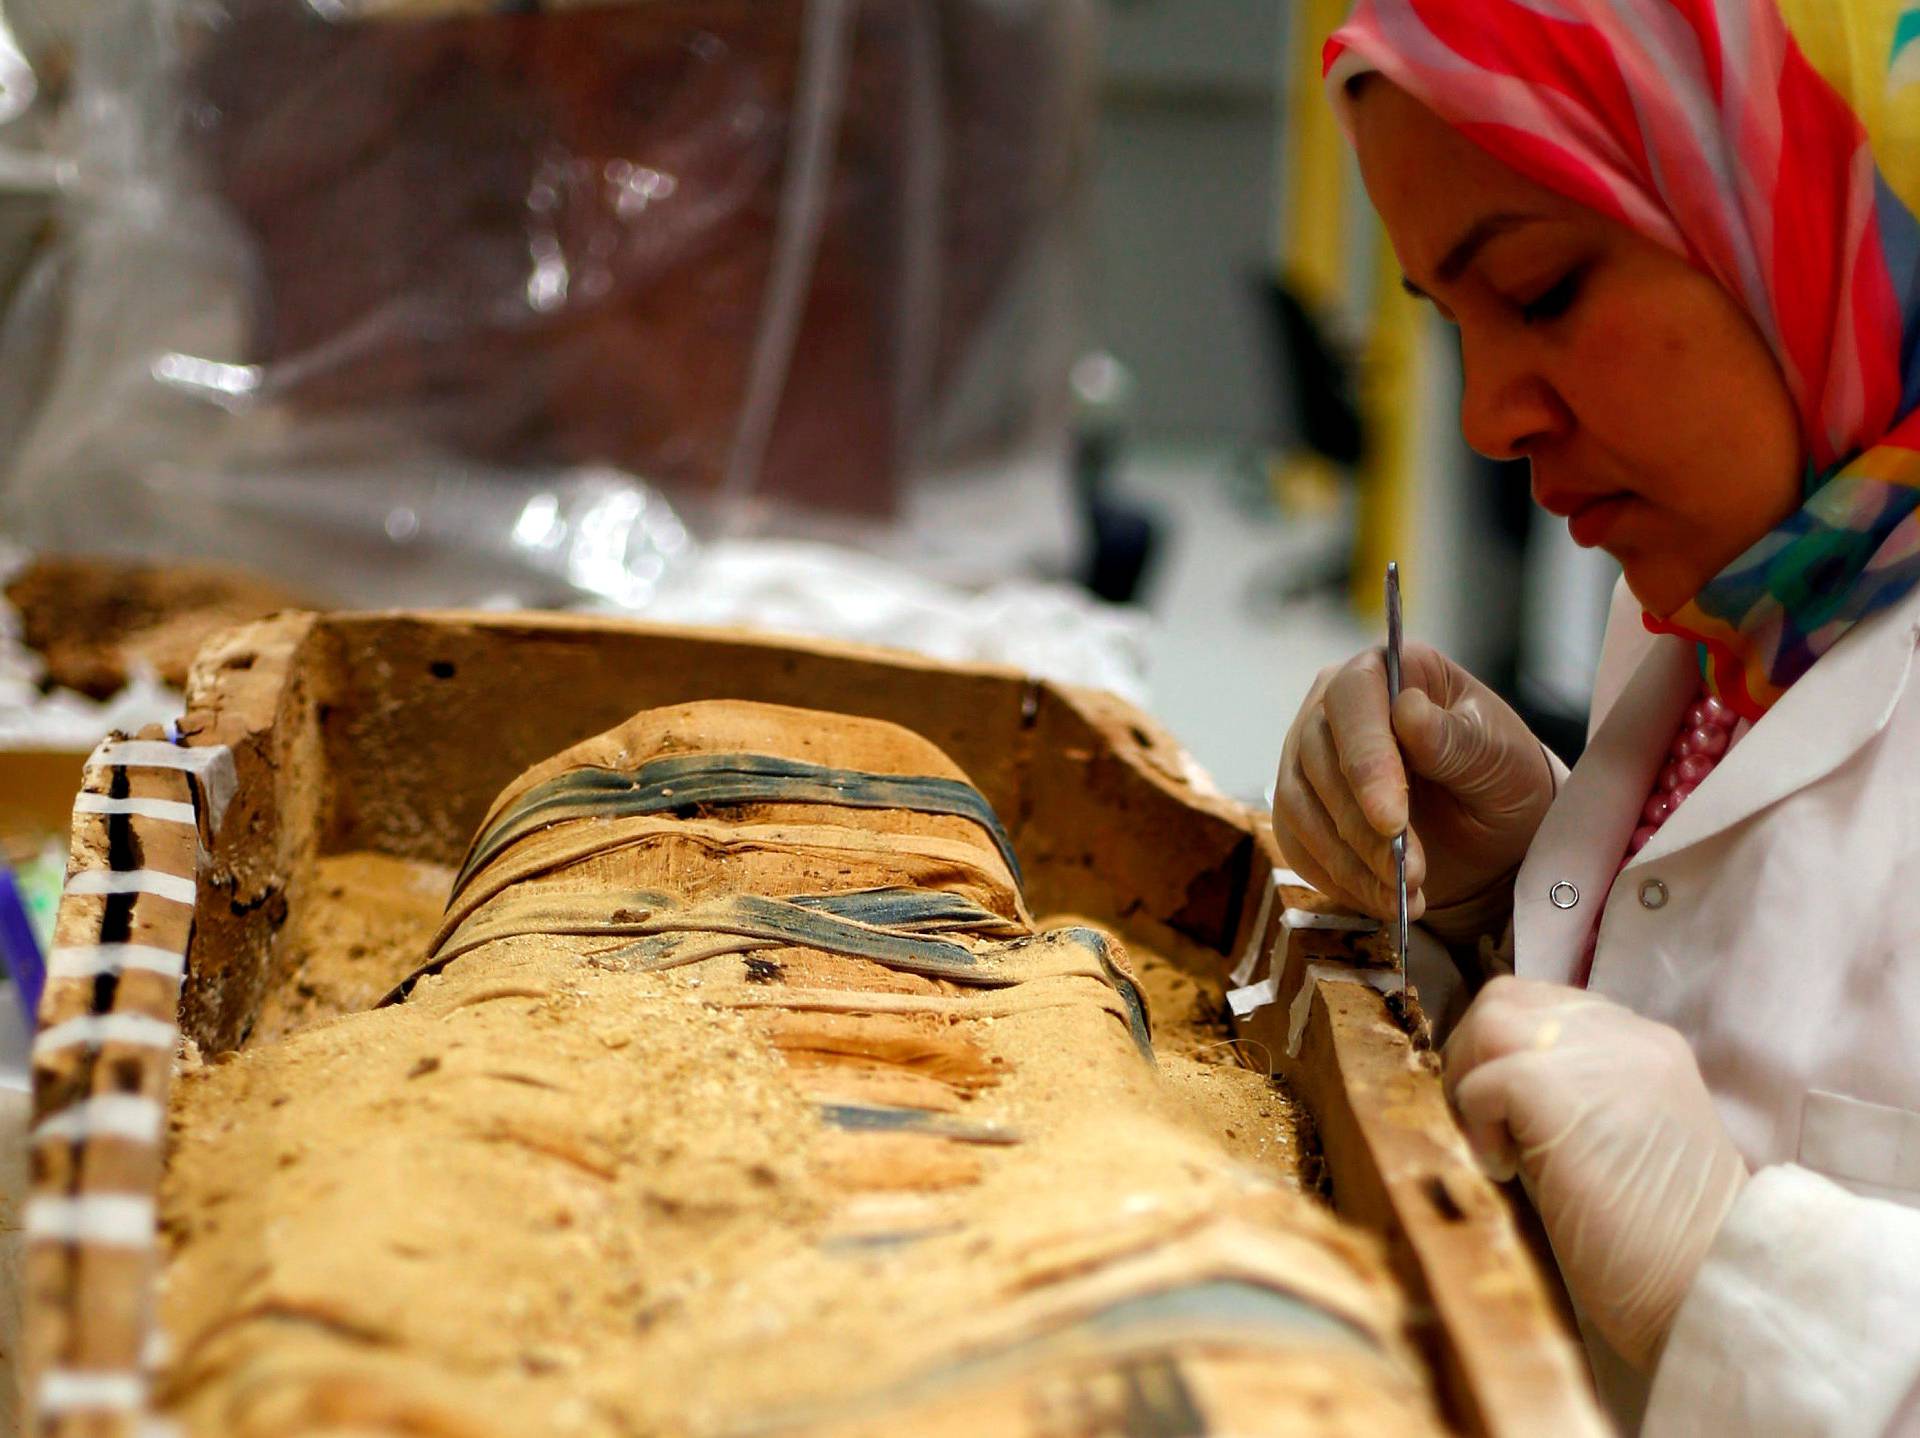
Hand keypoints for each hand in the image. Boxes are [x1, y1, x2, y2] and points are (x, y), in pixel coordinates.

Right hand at [1272, 642, 1554, 938]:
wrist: (1492, 833)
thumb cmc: (1500, 778)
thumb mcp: (1499, 757)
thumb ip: (1455, 738)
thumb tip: (1407, 711)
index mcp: (1388, 672)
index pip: (1352, 698)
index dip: (1365, 759)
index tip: (1390, 818)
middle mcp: (1335, 709)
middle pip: (1318, 757)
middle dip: (1362, 826)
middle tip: (1411, 873)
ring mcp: (1309, 759)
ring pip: (1299, 805)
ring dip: (1350, 860)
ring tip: (1404, 895)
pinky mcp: (1301, 810)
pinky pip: (1297, 844)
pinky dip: (1337, 880)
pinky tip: (1382, 899)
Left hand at [1444, 977, 1748, 1368]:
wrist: (1711, 1280)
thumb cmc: (1670, 1239)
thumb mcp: (1623, 1138)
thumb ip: (1577, 1095)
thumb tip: (1495, 1091)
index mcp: (1648, 1046)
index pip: (1551, 1006)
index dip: (1513, 1048)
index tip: (1505, 1107)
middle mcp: (1626, 1034)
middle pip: (1510, 999)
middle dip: (1477, 1054)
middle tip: (1483, 1121)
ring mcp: (1595, 1053)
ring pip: (1491, 1023)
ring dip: (1472, 1081)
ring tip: (1495, 1144)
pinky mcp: (1555, 1088)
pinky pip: (1483, 1082)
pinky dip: (1479, 1128)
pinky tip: (1507, 1173)